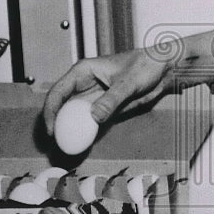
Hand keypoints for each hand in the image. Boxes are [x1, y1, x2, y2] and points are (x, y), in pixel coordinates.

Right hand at [42, 47, 171, 131]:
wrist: (162, 71)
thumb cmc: (146, 66)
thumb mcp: (129, 82)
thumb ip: (112, 99)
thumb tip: (94, 117)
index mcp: (83, 71)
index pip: (58, 91)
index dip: (50, 110)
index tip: (51, 129)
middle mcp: (84, 84)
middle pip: (61, 105)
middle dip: (55, 123)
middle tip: (55, 143)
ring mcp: (92, 97)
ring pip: (72, 115)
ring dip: (68, 130)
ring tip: (65, 147)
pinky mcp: (102, 108)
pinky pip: (88, 122)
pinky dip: (83, 133)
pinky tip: (81, 144)